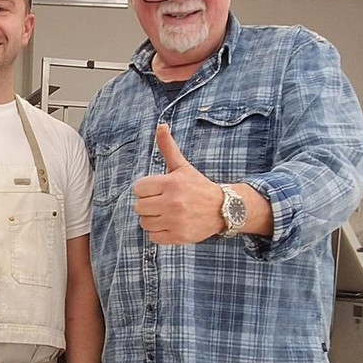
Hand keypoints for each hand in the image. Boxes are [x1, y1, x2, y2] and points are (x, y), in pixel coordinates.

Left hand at [132, 124, 224, 244]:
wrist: (223, 208)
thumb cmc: (198, 186)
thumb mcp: (182, 166)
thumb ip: (168, 148)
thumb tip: (161, 126)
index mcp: (171, 183)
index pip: (138, 188)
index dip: (146, 189)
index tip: (157, 190)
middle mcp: (173, 202)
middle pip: (139, 207)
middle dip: (148, 204)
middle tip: (162, 202)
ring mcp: (175, 221)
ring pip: (144, 223)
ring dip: (152, 219)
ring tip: (166, 213)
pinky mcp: (178, 236)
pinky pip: (153, 237)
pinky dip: (159, 232)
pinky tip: (170, 224)